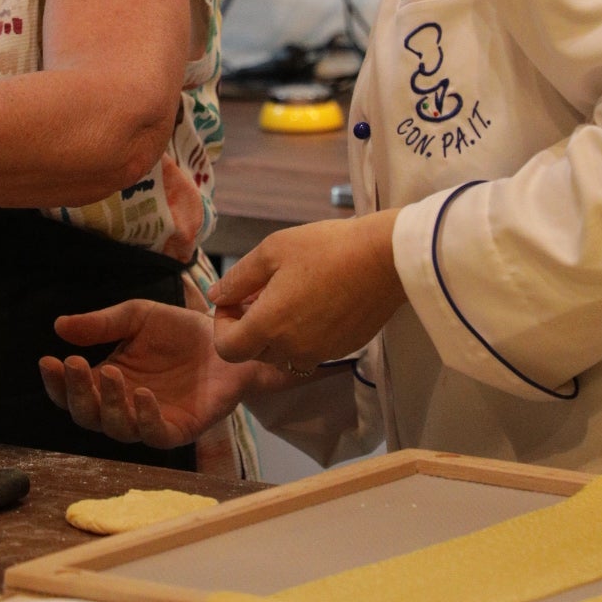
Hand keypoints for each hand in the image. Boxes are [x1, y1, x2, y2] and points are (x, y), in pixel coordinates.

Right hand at [39, 300, 268, 447]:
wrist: (227, 336)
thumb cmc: (178, 330)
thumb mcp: (136, 316)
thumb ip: (101, 324)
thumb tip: (59, 326)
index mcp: (106, 381)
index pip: (72, 391)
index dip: (57, 382)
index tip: (48, 360)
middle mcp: (123, 406)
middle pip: (87, 415)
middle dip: (77, 393)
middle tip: (75, 365)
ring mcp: (150, 420)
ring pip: (117, 429)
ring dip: (110, 403)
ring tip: (112, 372)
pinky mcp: (179, 429)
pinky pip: (155, 435)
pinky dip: (146, 418)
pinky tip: (143, 393)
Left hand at [209, 212, 405, 373]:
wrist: (386, 258)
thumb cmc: (326, 247)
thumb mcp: (272, 251)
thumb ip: (238, 278)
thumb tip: (216, 295)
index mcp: (270, 325)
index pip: (228, 349)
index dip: (222, 325)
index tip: (234, 300)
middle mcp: (293, 348)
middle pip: (254, 352)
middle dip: (249, 326)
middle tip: (260, 292)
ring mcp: (320, 352)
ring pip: (283, 354)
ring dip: (276, 333)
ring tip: (288, 296)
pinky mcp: (343, 349)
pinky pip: (311, 350)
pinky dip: (303, 334)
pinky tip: (315, 302)